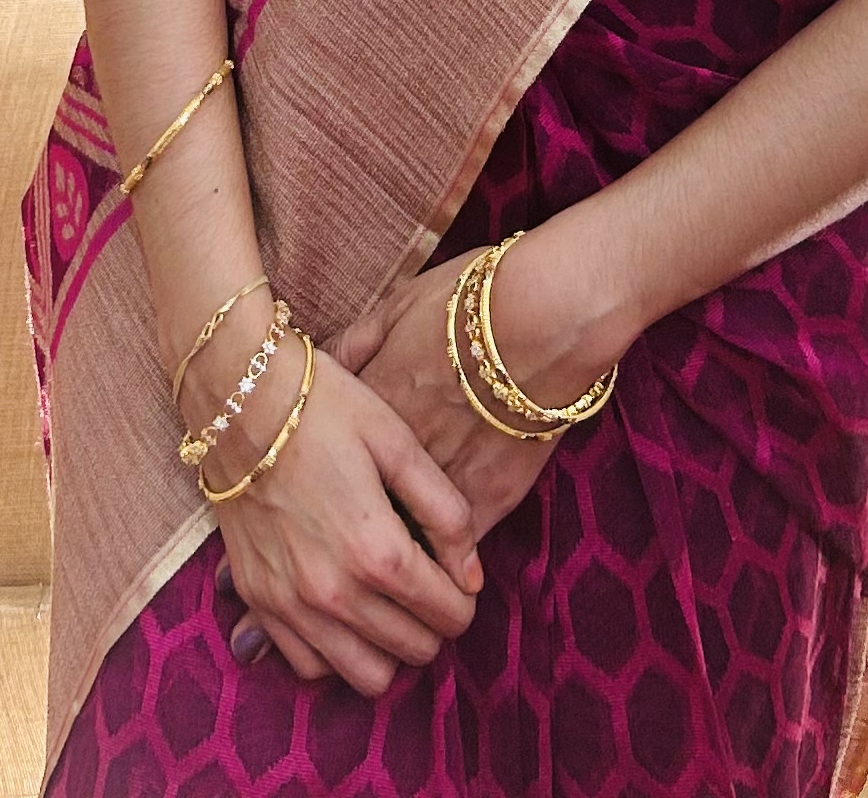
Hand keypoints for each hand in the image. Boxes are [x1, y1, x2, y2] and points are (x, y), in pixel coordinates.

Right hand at [205, 329, 481, 695]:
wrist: (236, 397)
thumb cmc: (325, 407)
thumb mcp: (397, 441)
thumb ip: (446, 512)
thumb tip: (472, 577)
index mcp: (377, 550)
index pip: (450, 613)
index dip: (465, 597)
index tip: (456, 572)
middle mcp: (334, 592)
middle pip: (416, 650)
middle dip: (433, 621)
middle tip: (426, 582)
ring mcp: (290, 604)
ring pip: (368, 676)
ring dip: (390, 647)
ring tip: (388, 602)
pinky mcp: (259, 601)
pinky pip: (310, 666)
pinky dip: (336, 652)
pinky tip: (343, 610)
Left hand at [331, 232, 623, 540]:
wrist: (543, 318)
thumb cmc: (469, 302)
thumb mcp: (398, 306)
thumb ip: (356, 344)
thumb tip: (323, 364)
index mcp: (368, 410)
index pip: (329, 457)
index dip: (327, 470)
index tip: (327, 478)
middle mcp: (395, 457)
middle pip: (363, 506)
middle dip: (351, 524)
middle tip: (349, 535)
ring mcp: (440, 483)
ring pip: (408, 539)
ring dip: (399, 550)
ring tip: (393, 565)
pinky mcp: (487, 500)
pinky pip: (456, 548)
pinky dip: (448, 558)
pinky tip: (443, 563)